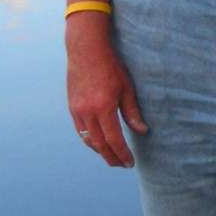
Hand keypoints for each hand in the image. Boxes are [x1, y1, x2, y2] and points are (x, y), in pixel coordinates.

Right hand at [66, 20, 148, 166]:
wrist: (86, 50)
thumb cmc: (110, 66)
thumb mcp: (126, 88)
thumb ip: (132, 112)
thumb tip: (142, 131)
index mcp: (103, 108)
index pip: (114, 139)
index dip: (122, 154)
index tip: (130, 162)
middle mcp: (88, 112)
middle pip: (100, 144)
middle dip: (112, 157)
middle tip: (122, 165)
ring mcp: (77, 111)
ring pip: (88, 140)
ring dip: (100, 151)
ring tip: (112, 156)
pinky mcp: (72, 107)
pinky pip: (81, 131)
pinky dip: (90, 140)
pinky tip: (99, 142)